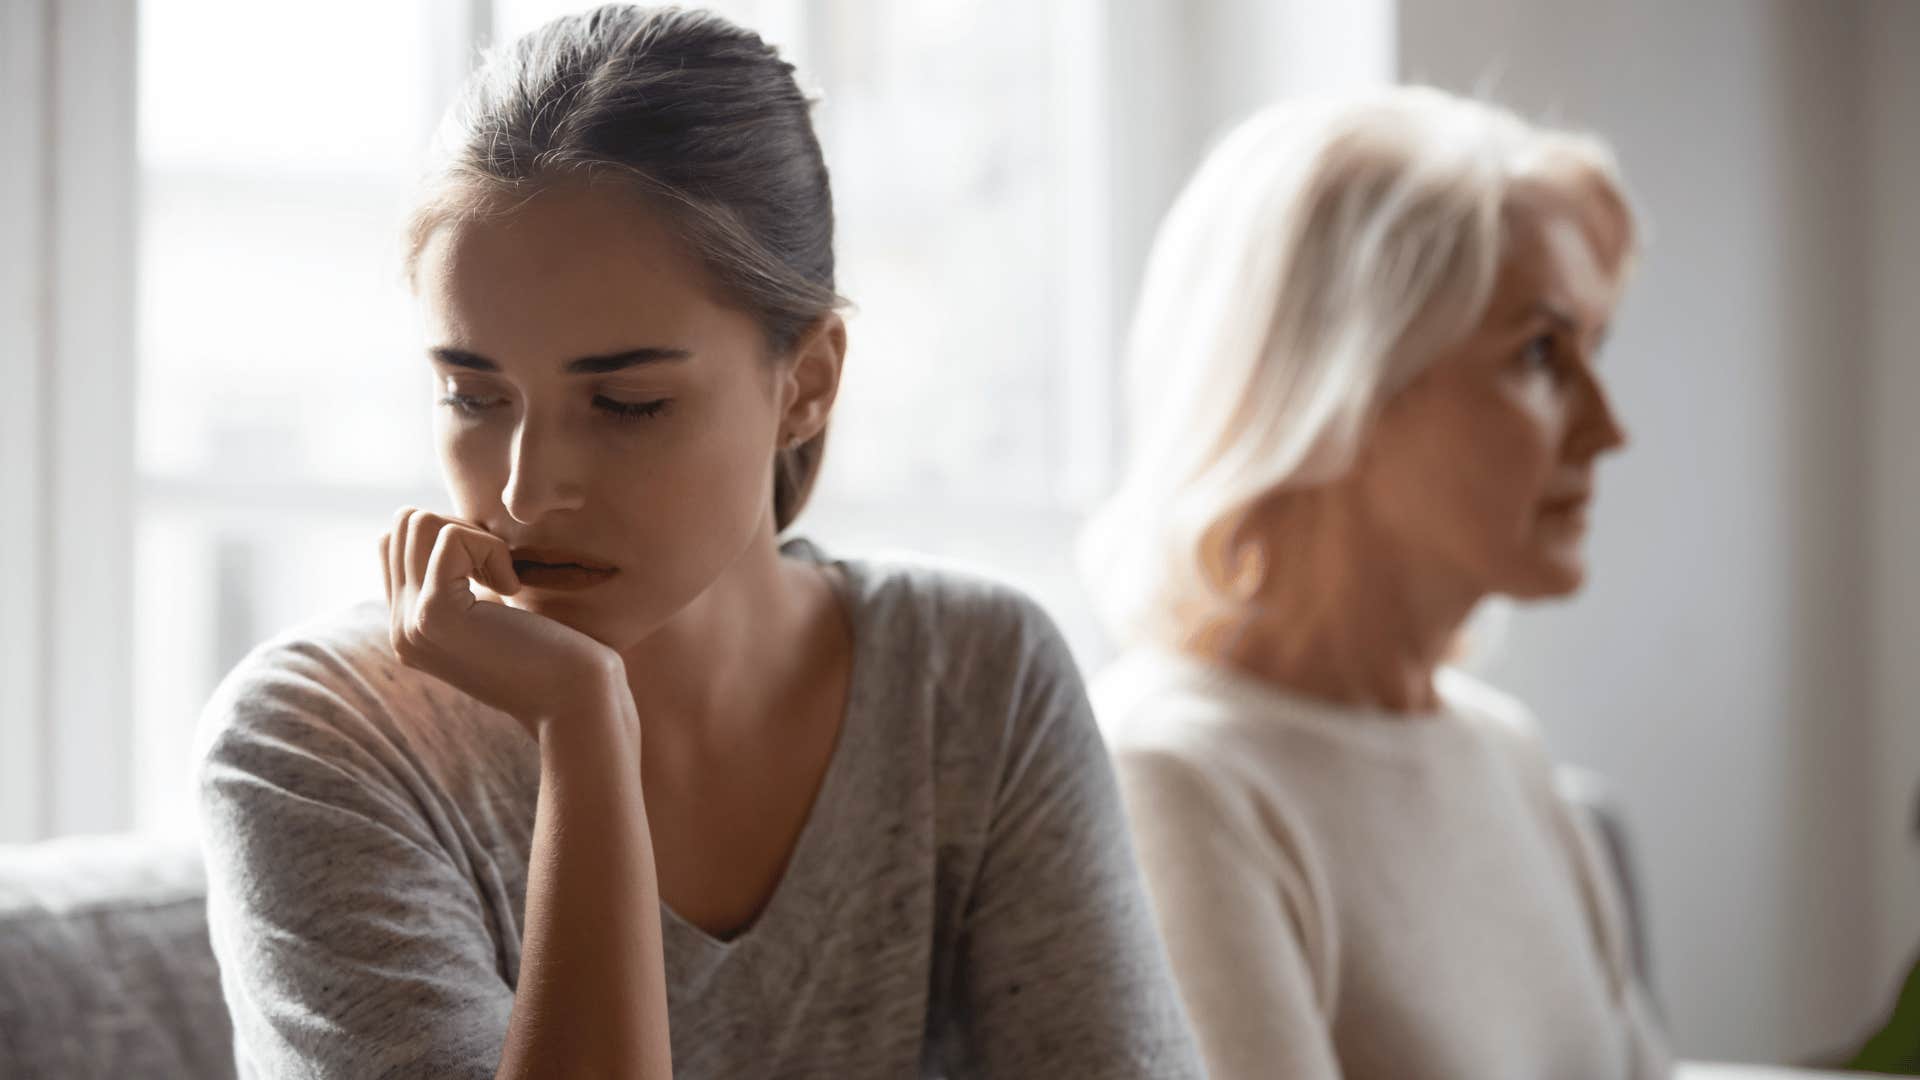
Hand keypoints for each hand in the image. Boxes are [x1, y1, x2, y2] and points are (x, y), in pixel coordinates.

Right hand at [379, 508, 625, 737]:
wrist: (574, 699)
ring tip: (504, 581)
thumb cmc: (552, 651)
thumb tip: (440, 525)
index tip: (490, 572)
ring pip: (416, 521)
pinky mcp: (435, 614)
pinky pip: (449, 537)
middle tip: (501, 571)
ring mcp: (409, 624)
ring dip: (474, 537)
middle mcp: (399, 628)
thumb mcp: (492, 611)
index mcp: (409, 626)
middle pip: (403, 524)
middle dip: (461, 528)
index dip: (450, 536)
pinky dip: (491, 549)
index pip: (394, 542)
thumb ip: (458, 580)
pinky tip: (513, 589)